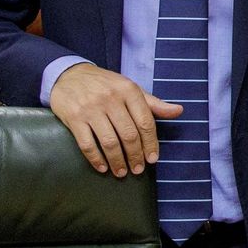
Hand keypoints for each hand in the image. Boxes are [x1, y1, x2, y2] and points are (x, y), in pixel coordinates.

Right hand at [50, 63, 180, 176]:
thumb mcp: (130, 89)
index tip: (152, 159)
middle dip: (135, 156)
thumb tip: (178, 111)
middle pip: (129, 135)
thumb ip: (153, 103)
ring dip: (118, 161)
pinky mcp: (74, 117)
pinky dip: (96, 159)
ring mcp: (91, 108)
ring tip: (121, 172)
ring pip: (109, 142)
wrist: (68, 75)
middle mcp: (110, 98)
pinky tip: (102, 167)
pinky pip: (87, 144)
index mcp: (128, 90)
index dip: (151, 144)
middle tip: (138, 169)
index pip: (145, 122)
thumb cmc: (105, 85)